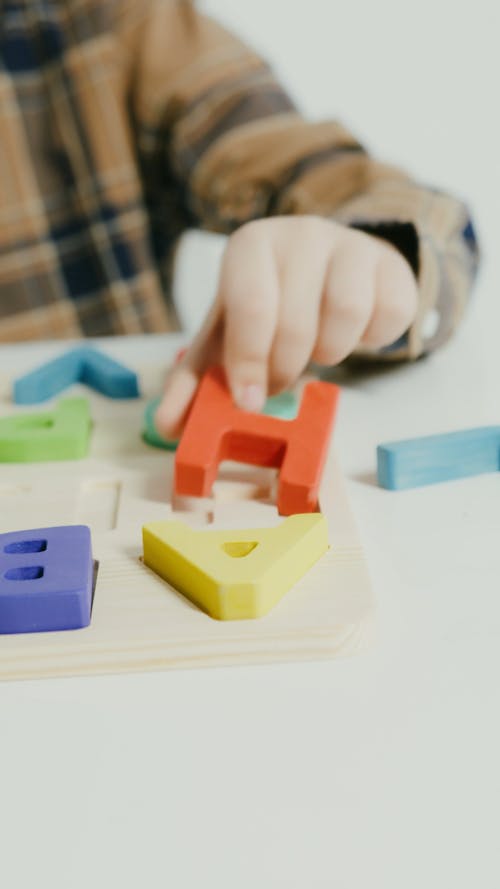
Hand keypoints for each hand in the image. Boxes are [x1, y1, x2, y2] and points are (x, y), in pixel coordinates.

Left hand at [156, 215, 417, 434]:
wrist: (327, 268)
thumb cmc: (270, 305)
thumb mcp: (227, 337)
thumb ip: (195, 382)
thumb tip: (166, 426)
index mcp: (250, 246)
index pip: (251, 306)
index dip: (249, 361)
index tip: (249, 402)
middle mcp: (300, 234)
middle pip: (297, 322)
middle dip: (286, 368)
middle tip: (281, 379)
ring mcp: (350, 244)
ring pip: (347, 315)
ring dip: (331, 352)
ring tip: (318, 347)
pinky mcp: (391, 264)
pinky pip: (388, 316)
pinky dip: (371, 340)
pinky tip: (354, 332)